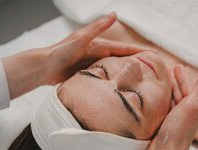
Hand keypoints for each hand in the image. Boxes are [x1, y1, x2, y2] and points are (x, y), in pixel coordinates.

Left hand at [2, 12, 149, 98]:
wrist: (44, 67)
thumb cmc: (60, 52)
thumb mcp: (80, 38)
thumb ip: (97, 28)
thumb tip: (114, 14)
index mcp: (98, 45)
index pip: (123, 49)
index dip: (138, 51)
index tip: (153, 54)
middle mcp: (97, 55)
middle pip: (121, 59)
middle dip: (136, 62)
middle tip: (152, 68)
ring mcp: (92, 65)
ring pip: (113, 69)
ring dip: (125, 72)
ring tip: (140, 79)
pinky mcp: (87, 75)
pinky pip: (104, 78)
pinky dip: (113, 80)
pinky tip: (119, 86)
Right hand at [143, 65, 197, 149]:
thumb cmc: (178, 131)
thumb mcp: (191, 106)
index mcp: (195, 107)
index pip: (189, 87)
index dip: (182, 77)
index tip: (176, 66)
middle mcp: (187, 112)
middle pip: (180, 92)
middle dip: (175, 81)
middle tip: (169, 69)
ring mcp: (176, 119)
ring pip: (172, 99)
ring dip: (168, 89)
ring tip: (161, 80)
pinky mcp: (165, 124)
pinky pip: (164, 107)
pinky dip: (161, 99)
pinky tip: (155, 97)